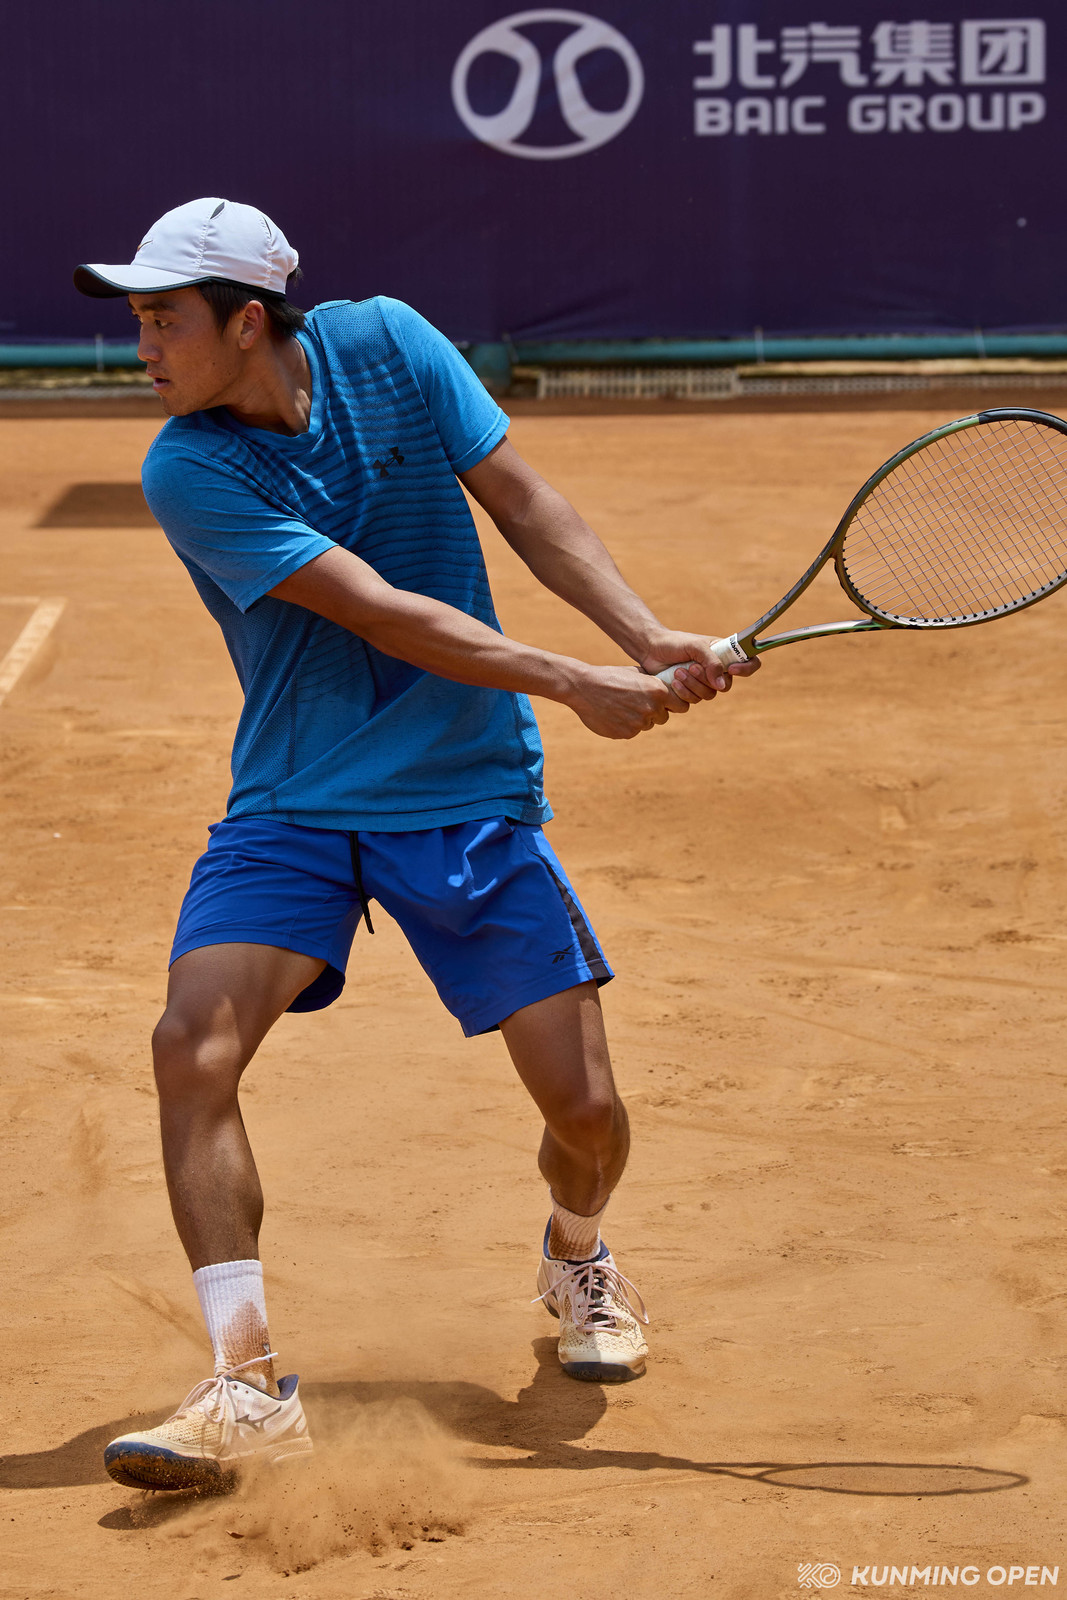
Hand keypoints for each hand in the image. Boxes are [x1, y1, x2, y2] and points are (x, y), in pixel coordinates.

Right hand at [564, 663, 688, 739]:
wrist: (584, 687)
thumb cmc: (610, 676)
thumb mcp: (637, 673)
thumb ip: (655, 683)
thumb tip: (669, 689)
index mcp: (658, 691)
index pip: (681, 706)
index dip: (674, 705)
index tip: (667, 703)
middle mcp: (652, 708)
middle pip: (663, 718)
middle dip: (655, 712)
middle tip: (637, 703)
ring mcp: (639, 723)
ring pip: (647, 725)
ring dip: (639, 719)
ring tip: (621, 706)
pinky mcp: (626, 734)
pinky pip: (632, 732)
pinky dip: (625, 725)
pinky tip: (613, 714)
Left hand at [639, 631, 760, 702]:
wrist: (650, 650)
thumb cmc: (674, 643)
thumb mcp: (695, 646)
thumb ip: (712, 662)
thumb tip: (722, 685)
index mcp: (724, 654)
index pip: (750, 663)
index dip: (746, 669)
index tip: (731, 669)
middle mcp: (717, 670)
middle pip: (726, 686)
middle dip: (706, 679)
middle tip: (691, 667)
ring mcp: (703, 683)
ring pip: (708, 695)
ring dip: (693, 685)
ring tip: (678, 672)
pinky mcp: (689, 693)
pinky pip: (694, 701)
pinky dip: (684, 692)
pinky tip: (674, 682)